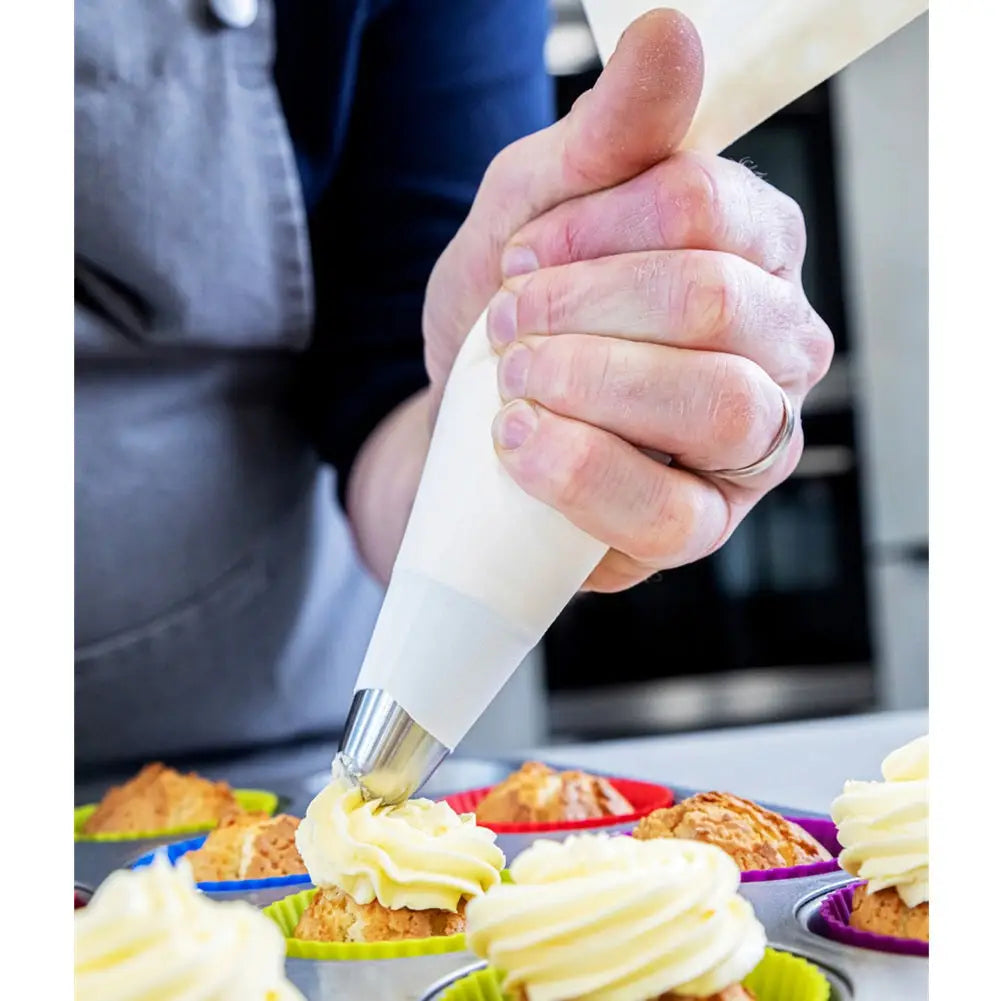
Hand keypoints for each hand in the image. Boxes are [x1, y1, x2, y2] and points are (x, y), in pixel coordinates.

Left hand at [486, 150, 831, 591]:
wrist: (473, 417)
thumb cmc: (518, 311)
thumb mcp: (537, 205)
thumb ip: (608, 135)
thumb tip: (673, 35)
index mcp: (754, 249)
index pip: (707, 207)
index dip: (593, 228)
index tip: (520, 252)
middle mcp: (777, 343)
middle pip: (713, 302)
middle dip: (581, 308)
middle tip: (510, 324)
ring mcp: (752, 442)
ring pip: (717, 403)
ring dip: (589, 382)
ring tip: (516, 382)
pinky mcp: (703, 523)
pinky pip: (671, 511)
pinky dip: (582, 471)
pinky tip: (523, 444)